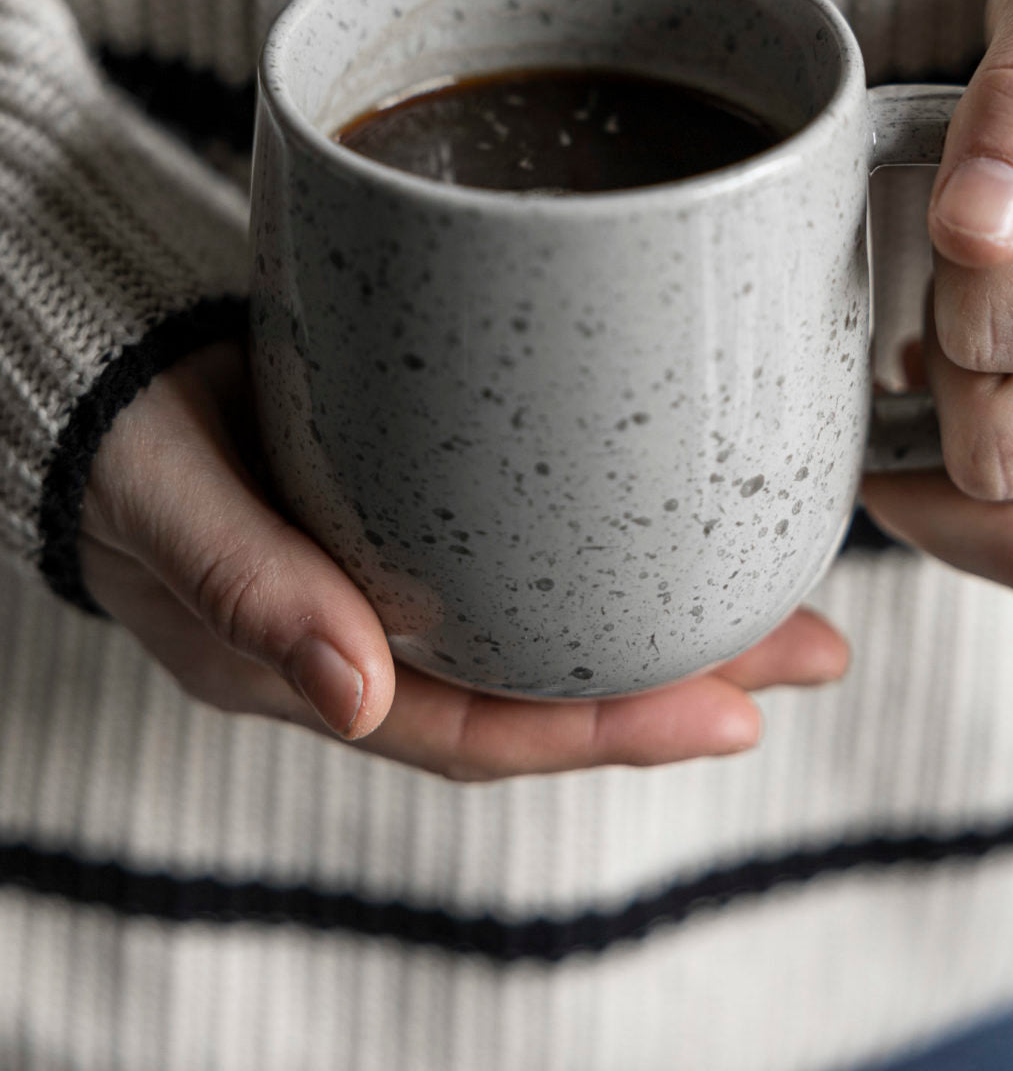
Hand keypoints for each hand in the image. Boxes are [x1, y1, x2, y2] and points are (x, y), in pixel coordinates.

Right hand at [82, 340, 847, 779]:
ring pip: (553, 619)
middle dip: (681, 684)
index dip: (601, 733)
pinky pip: (532, 544)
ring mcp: (408, 568)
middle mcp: (384, 636)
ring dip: (671, 616)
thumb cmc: (126, 444)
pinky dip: (613, 545)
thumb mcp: (171, 507)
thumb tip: (358, 693)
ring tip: (796, 597)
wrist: (113, 364)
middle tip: (815, 652)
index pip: (481, 730)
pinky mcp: (425, 492)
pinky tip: (686, 520)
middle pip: (546, 685)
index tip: (730, 712)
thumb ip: (252, 588)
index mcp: (322, 668)